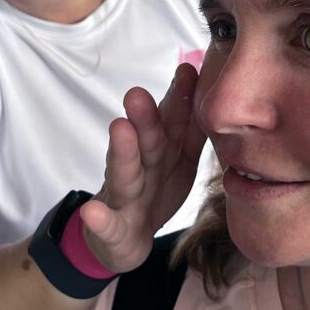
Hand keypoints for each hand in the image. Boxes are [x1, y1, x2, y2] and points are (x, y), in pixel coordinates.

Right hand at [80, 63, 205, 272]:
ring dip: (121, 151)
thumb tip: (217, 89)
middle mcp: (141, 167)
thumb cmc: (154, 190)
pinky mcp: (112, 229)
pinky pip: (106, 225)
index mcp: (163, 152)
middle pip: (148, 142)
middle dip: (146, 117)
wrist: (123, 239)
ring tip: (119, 127)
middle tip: (140, 92)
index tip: (187, 71)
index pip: (173, 123)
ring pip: (124, 174)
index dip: (180, 99)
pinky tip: (91, 212)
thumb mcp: (178, 160)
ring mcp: (124, 198)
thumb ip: (192, 130)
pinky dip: (98, 219)